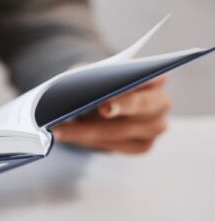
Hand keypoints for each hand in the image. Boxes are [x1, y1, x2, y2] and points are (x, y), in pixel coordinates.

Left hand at [52, 76, 170, 153]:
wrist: (103, 104)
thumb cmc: (101, 85)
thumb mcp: (93, 74)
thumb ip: (88, 75)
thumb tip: (71, 85)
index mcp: (156, 76)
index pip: (147, 78)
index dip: (129, 87)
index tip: (105, 103)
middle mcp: (161, 102)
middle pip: (138, 106)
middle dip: (112, 110)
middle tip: (87, 112)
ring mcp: (156, 126)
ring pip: (121, 131)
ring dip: (87, 131)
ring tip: (59, 130)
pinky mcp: (145, 145)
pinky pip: (118, 147)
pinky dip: (93, 141)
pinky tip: (72, 138)